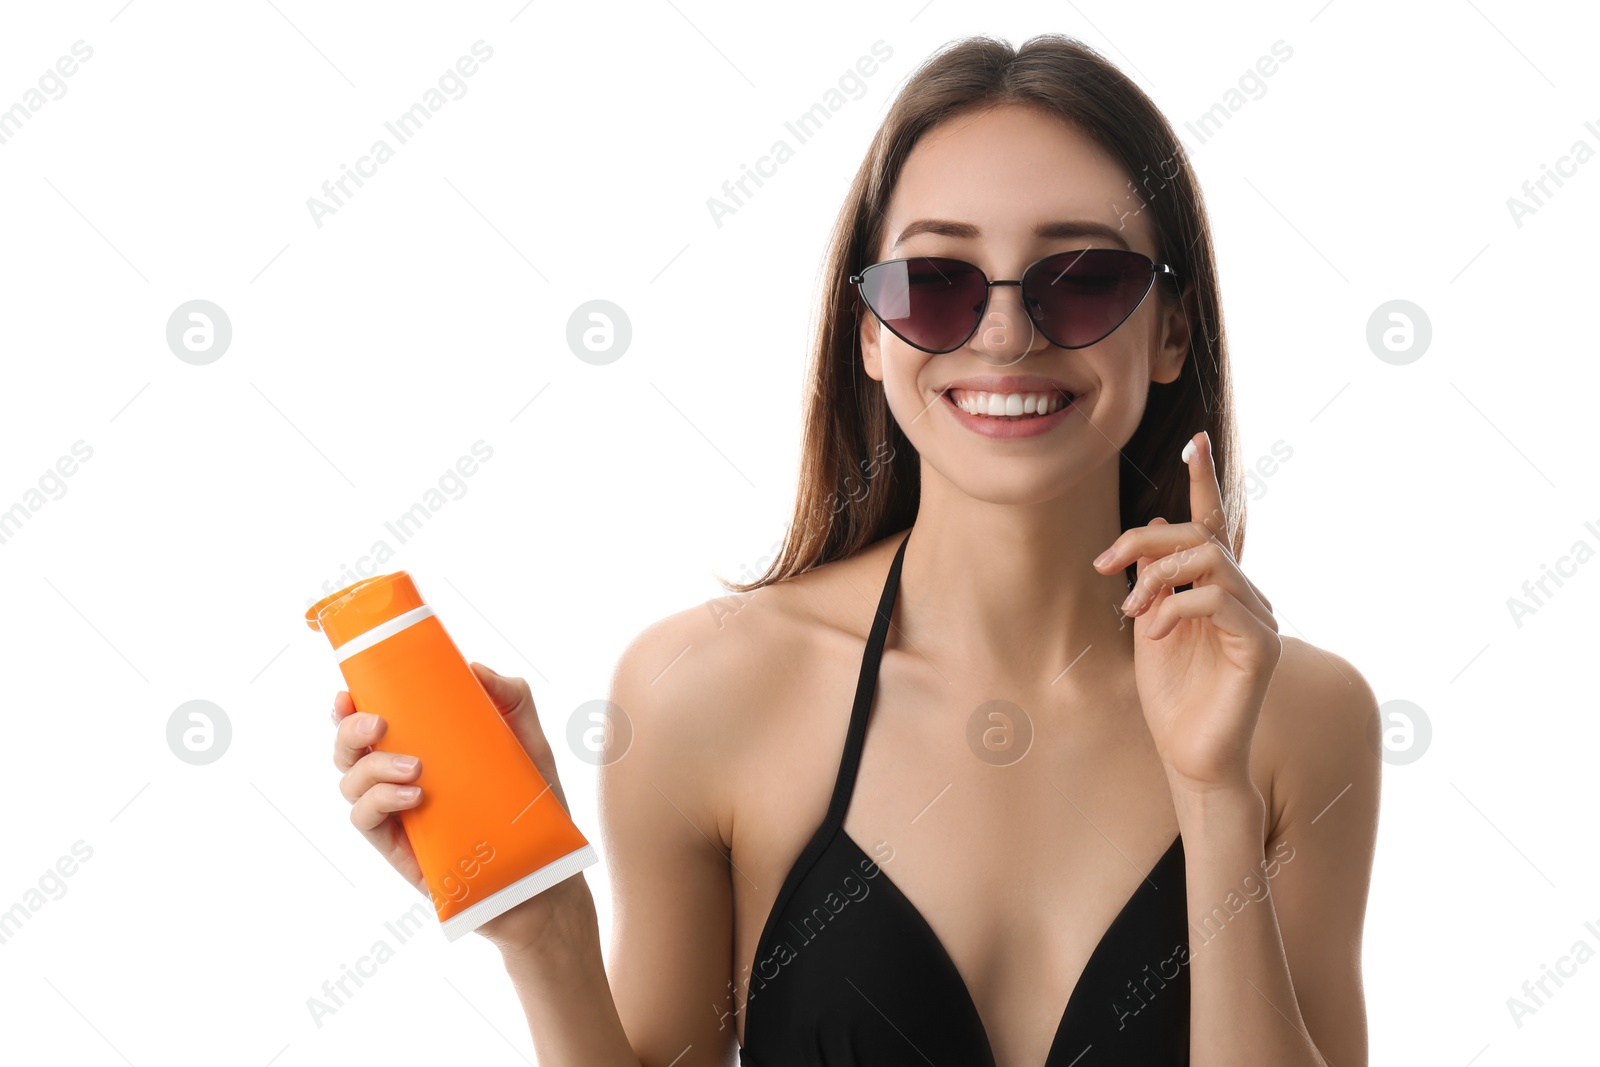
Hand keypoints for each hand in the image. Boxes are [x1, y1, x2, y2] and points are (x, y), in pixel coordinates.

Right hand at [331, 663, 589, 952]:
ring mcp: (395, 815)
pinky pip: (366, 821)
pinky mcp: (397, 848)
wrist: (542, 869)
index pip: (371, 723)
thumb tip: (472, 668)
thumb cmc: (531, 805)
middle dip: (349, 730)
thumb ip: (512, 697)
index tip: (350, 689)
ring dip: (372, 767)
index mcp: (420, 749)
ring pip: (351, 784)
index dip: (349, 706)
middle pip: (348, 751)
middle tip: (380, 723)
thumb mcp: (529, 741)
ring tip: (416, 767)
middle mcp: (398, 780)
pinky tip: (413, 796)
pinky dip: (380, 801)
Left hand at [1092, 430, 1281, 793]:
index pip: (1214, 525)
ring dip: (1158, 576)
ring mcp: (1259, 619)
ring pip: (1209, 560)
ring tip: (1135, 611)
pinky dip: (1175, 606)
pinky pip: (1216, 598)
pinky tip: (1156, 631)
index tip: (1193, 443)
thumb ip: (1153, 582)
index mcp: (1217, 589)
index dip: (1205, 482)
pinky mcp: (1262, 646)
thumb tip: (1152, 537)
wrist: (1188, 755)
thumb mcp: (1150, 625)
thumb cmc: (1170, 696)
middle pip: (1199, 535)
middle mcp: (1244, 597)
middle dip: (1145, 540)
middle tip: (1105, 565)